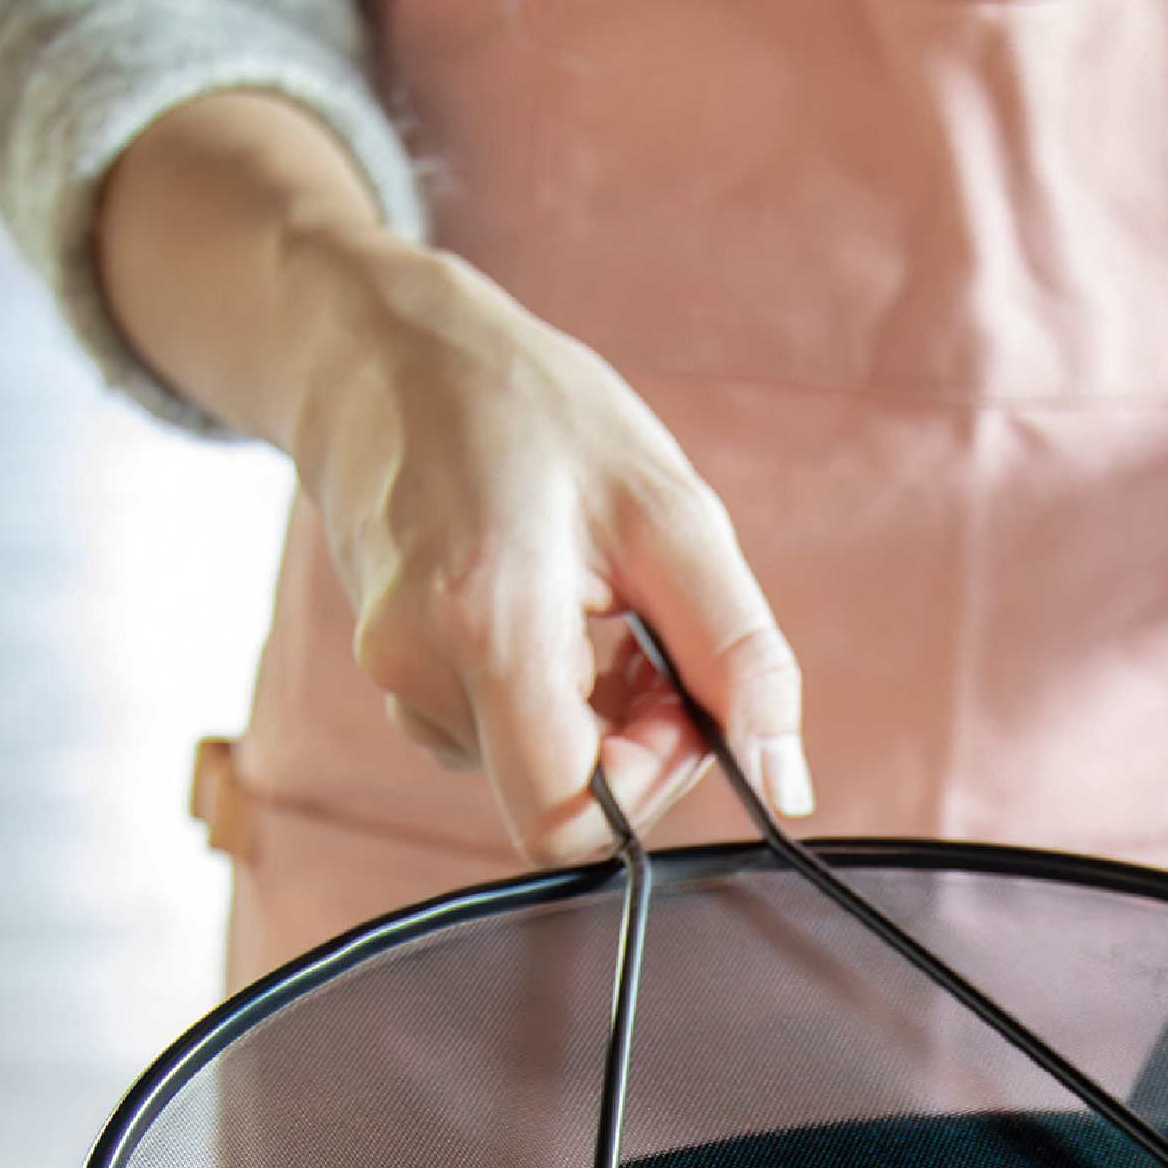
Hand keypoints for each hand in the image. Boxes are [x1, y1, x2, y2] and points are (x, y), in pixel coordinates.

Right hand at [287, 238, 810, 862]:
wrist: (382, 348)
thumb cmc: (527, 409)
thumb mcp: (670, 512)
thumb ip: (741, 657)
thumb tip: (785, 783)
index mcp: (488, 626)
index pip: (566, 819)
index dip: (649, 786)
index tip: (684, 703)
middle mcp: (420, 668)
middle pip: (554, 805)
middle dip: (634, 750)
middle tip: (655, 650)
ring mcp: (395, 679)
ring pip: (530, 772)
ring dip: (597, 718)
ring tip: (604, 607)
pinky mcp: (393, 676)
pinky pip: (496, 736)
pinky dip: (551, 697)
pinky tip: (560, 614)